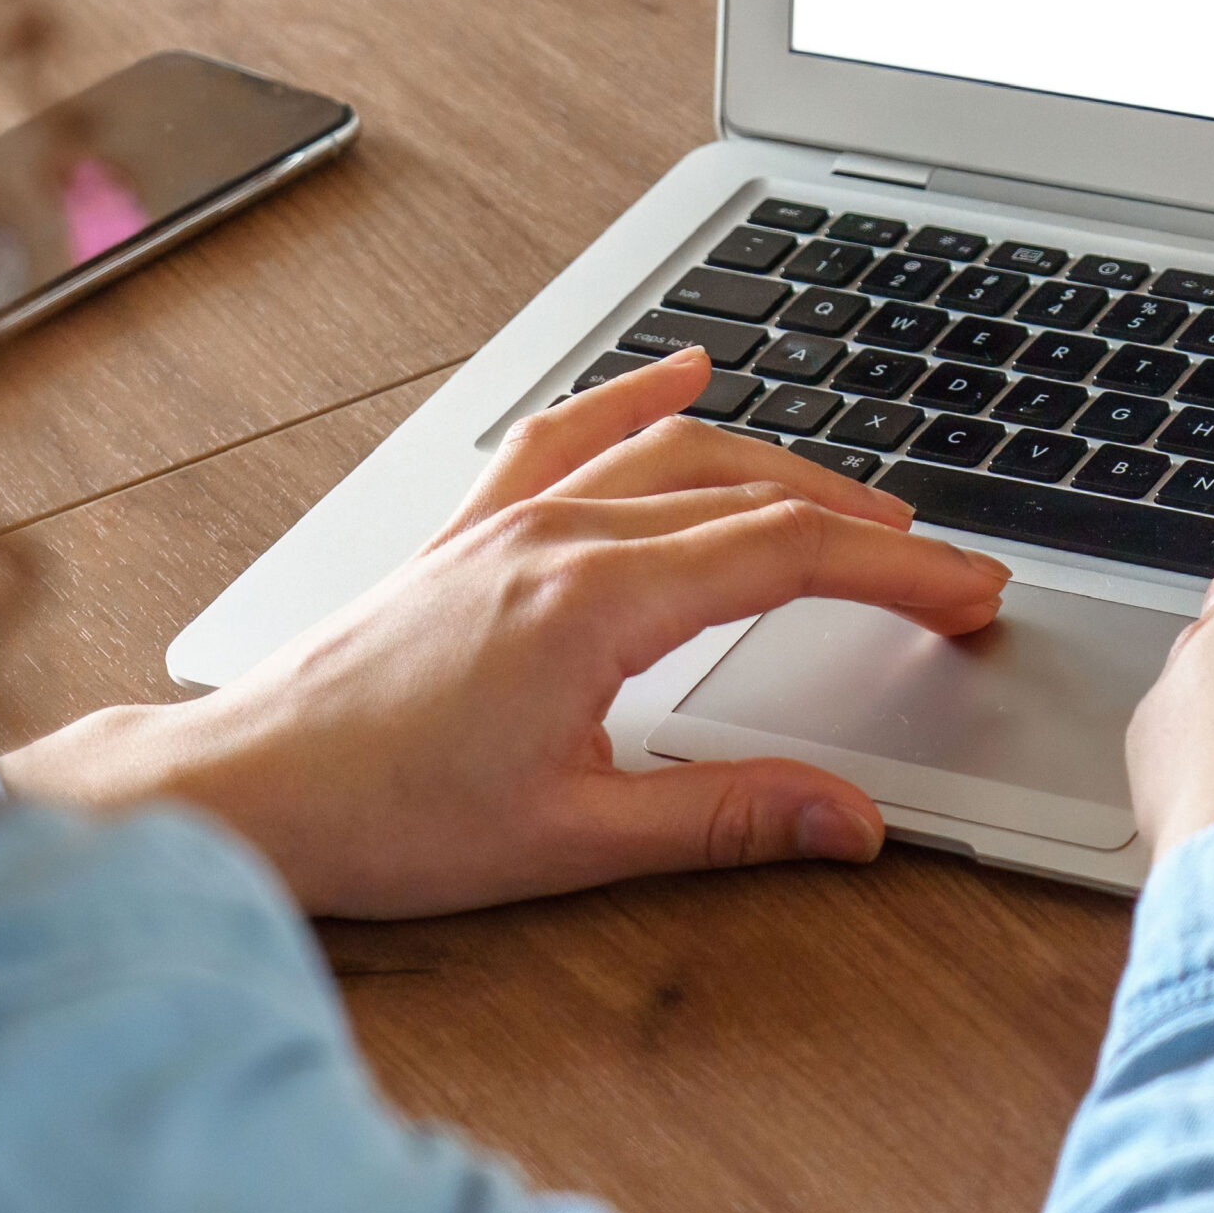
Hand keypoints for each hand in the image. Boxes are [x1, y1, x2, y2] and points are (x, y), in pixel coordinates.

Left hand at [0, 349, 1008, 915]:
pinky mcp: (476, 525)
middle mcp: (562, 532)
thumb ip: (724, 818)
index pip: (790, 555)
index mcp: (597, 600)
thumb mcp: (573, 838)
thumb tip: (848, 818)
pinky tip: (686, 373)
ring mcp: (515, 515)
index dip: (898, 569)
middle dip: (868, 526)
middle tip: (947, 569)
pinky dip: (640, 396)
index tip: (969, 591)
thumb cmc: (385, 817)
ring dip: (784, 469)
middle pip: (756, 496)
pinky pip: (573, 430)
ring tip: (859, 505)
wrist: (244, 790)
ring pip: (681, 455)